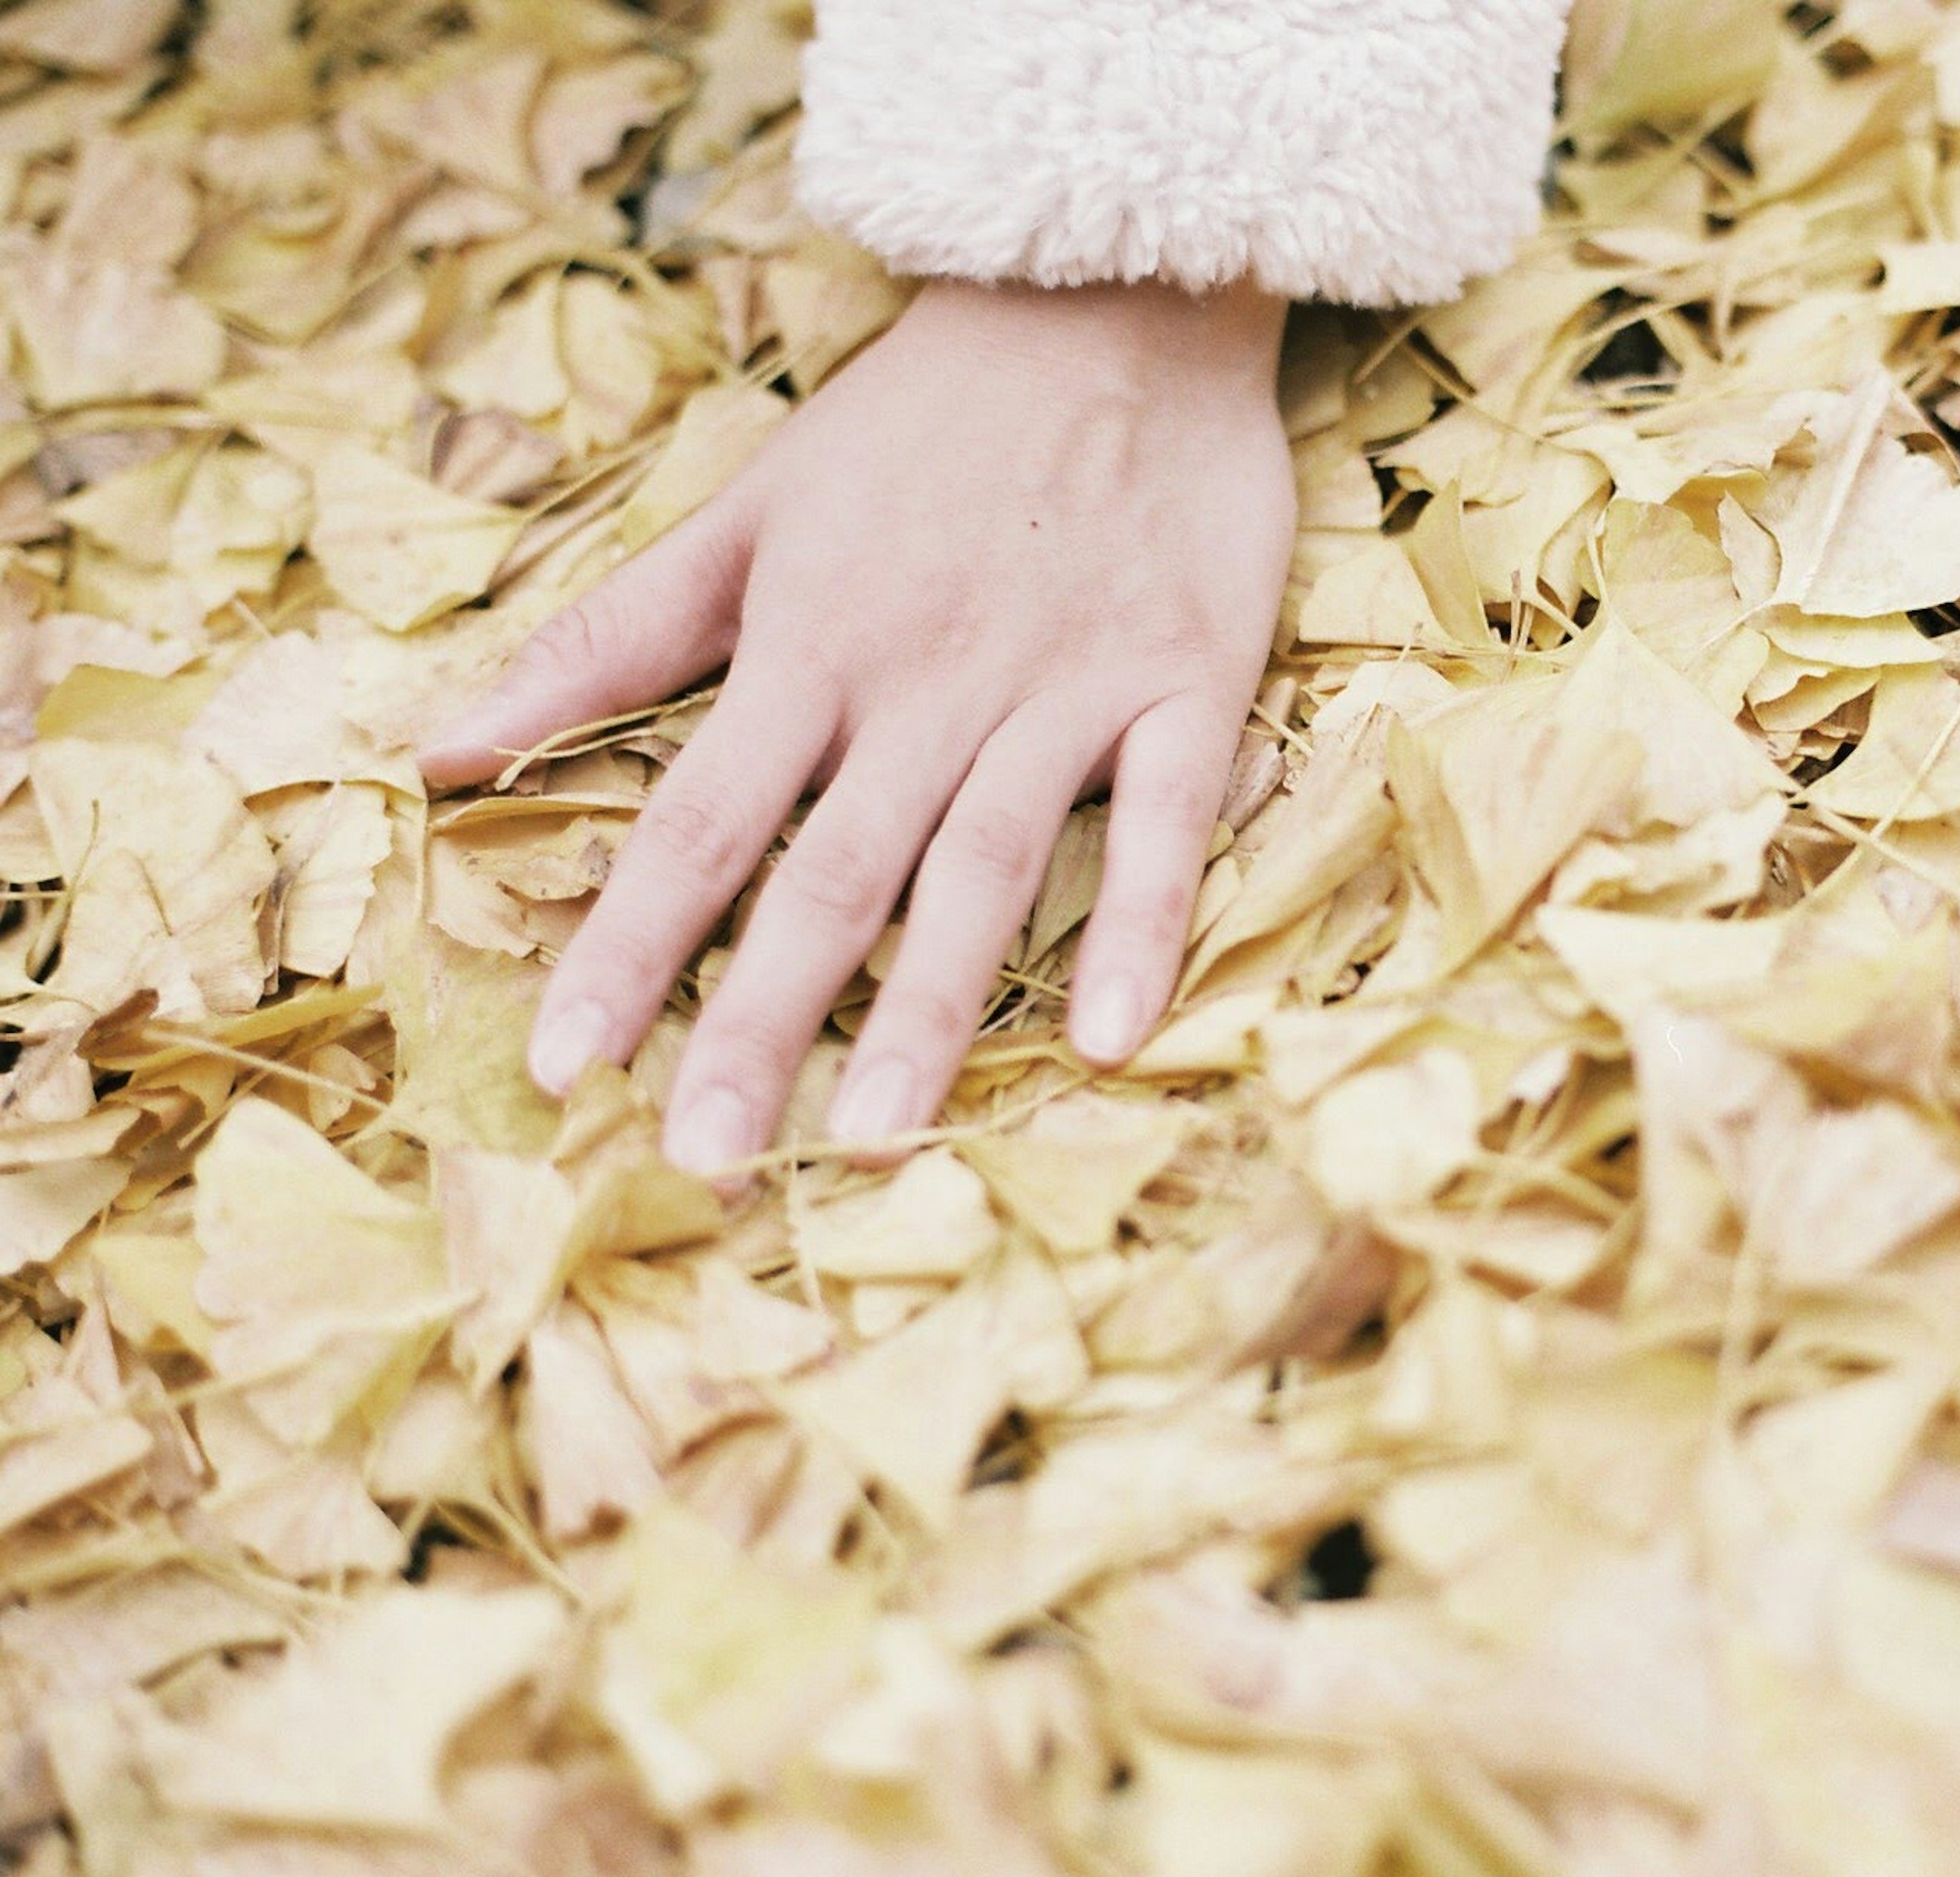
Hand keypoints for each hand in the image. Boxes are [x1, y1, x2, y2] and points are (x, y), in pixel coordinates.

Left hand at [420, 278, 1294, 1175]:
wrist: (1111, 299)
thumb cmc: (919, 422)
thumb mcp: (748, 510)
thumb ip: (608, 638)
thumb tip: (437, 743)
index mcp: (814, 643)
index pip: (701, 819)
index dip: (630, 945)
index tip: (565, 1069)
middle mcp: (930, 679)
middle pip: (832, 873)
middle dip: (763, 1021)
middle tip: (705, 1159)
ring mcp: (1065, 684)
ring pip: (989, 866)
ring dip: (932, 1007)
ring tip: (874, 1140)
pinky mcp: (1188, 676)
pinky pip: (1171, 817)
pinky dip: (1147, 922)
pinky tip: (1116, 1038)